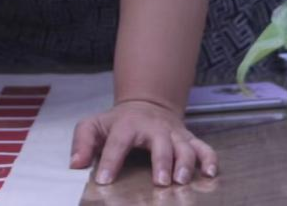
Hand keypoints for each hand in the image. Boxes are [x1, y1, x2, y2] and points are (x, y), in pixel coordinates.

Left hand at [71, 99, 217, 185]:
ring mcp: (174, 134)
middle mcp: (153, 128)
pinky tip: (210, 173)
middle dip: (162, 162)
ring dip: (186, 164)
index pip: (117, 143)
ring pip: (185, 147)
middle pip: (160, 144)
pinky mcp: (189, 139)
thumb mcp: (94, 125)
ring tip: (182, 181)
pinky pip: (205, 148)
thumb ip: (83, 142)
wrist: (146, 104)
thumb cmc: (117, 122)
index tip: (105, 181)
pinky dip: (210, 160)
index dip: (110, 161)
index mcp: (127, 125)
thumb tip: (76, 164)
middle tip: (161, 182)